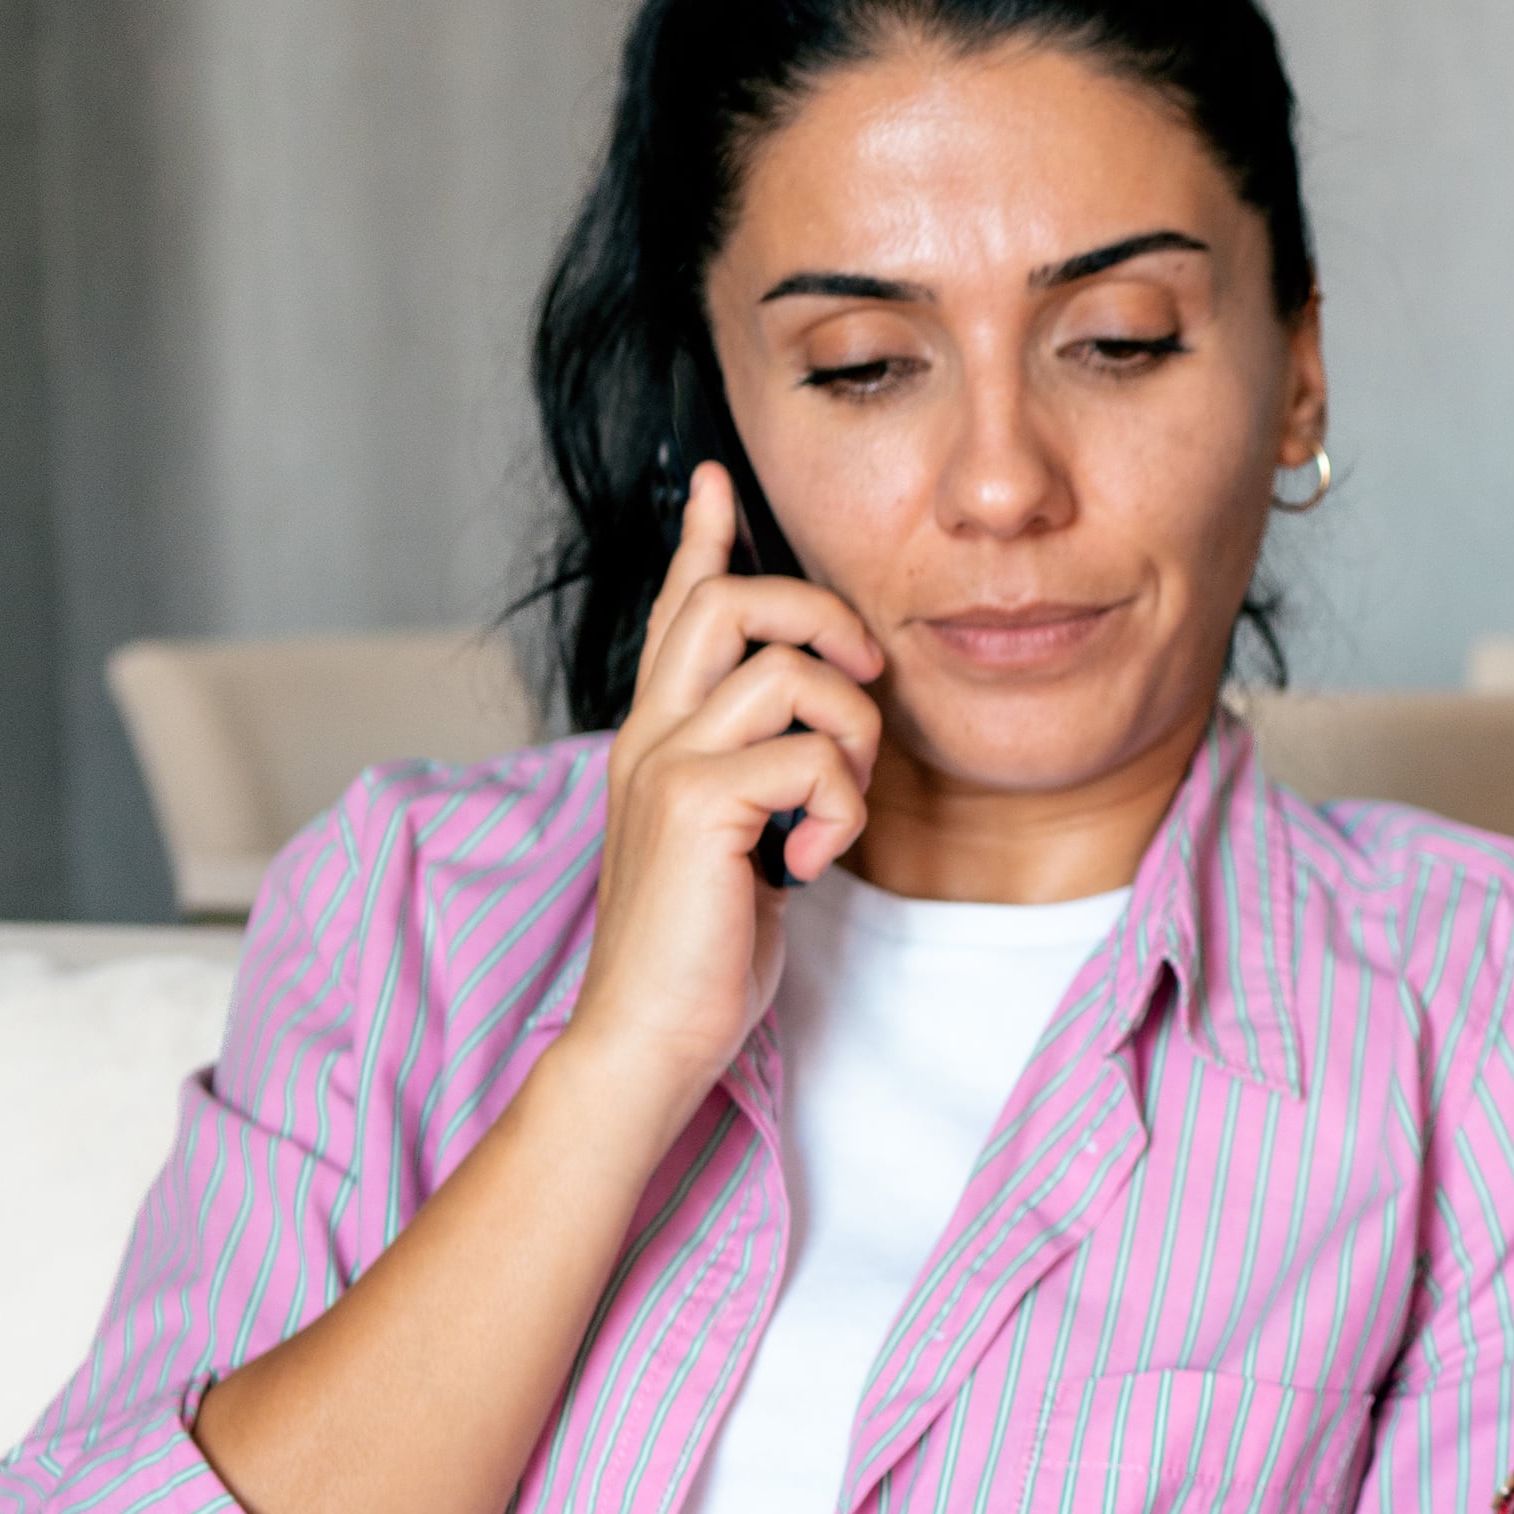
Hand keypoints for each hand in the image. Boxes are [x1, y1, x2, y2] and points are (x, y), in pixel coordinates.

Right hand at [561, 460, 886, 1112]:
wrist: (649, 1035)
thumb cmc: (703, 950)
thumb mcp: (736, 842)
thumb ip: (756, 777)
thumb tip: (815, 741)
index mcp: (658, 736)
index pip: (679, 612)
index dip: (702, 540)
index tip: (715, 478)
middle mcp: (650, 734)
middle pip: (732, 602)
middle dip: (820, 616)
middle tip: (863, 674)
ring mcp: (664, 765)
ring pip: (787, 672)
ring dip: (850, 734)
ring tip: (838, 808)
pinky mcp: (695, 806)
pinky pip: (808, 757)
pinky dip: (840, 807)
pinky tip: (814, 861)